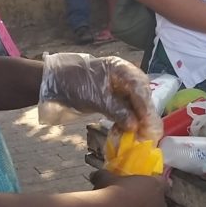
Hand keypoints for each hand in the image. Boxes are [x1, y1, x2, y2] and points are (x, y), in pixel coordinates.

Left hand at [38, 53, 162, 140]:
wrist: (56, 84)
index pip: (139, 87)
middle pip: (142, 97)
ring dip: (138, 121)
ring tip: (141, 136)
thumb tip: (134, 126)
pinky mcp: (117, 99)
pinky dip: (128, 121)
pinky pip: (128, 110)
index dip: (144, 106)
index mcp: (122, 69)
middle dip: (145, 116)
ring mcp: (122, 88)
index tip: (146, 122)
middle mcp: (126, 77)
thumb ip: (116, 110)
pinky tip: (127, 132)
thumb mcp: (95, 97)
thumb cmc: (74, 83)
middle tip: (149, 134)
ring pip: (137, 106)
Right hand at [90, 169, 168, 206]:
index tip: (144, 188)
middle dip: (149, 206)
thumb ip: (105, 176)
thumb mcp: (105, 178)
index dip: (153, 186)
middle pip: (159, 206)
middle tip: (132, 206)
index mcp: (155, 186)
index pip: (162, 184)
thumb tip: (96, 175)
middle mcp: (160, 206)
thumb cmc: (109, 194)